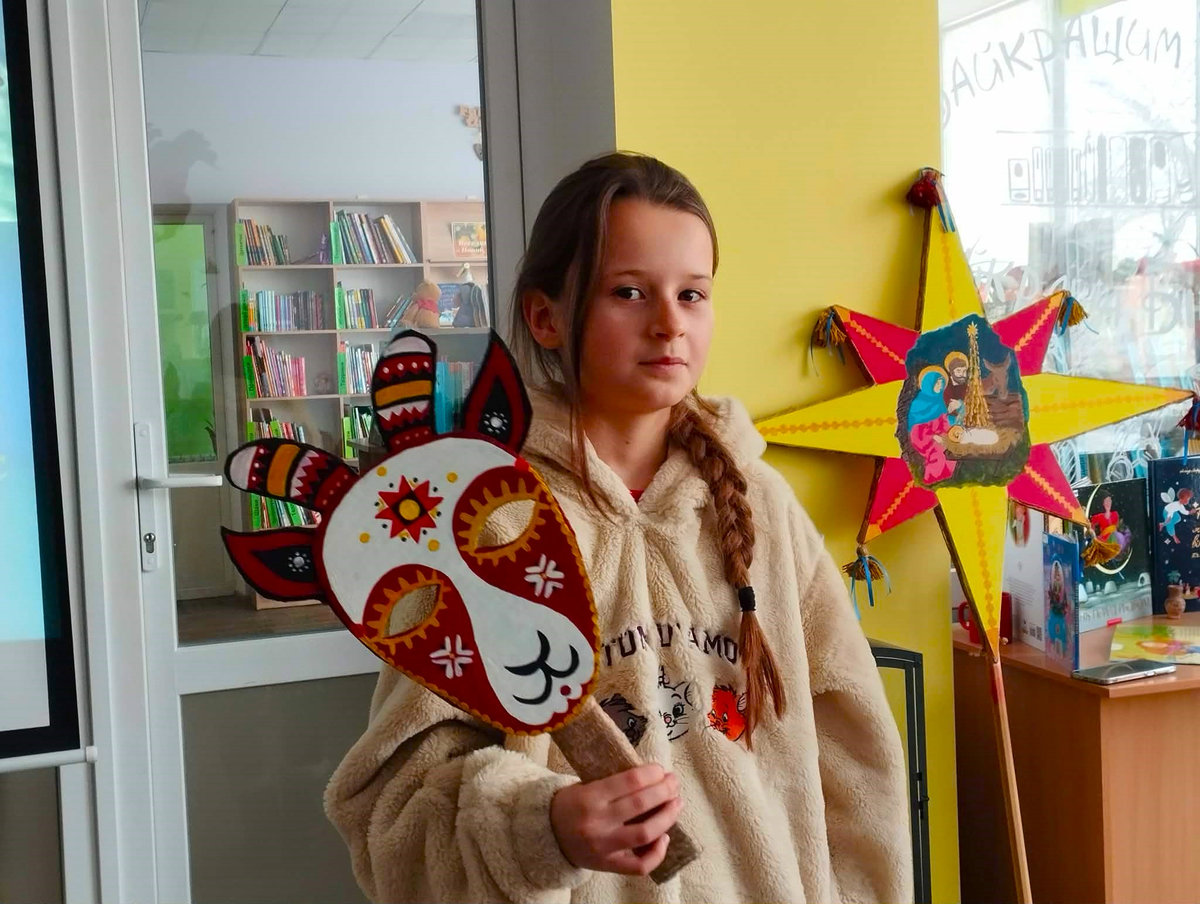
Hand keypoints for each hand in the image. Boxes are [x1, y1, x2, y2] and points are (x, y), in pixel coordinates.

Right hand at [550, 763, 682, 875]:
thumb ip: (615, 784)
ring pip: (645, 833)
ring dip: (667, 817)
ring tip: (676, 803)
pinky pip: (640, 865)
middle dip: (665, 790)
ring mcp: (604, 846)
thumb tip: (653, 778)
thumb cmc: (571, 804)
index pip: (630, 781)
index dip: (652, 773)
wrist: (547, 835)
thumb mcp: (585, 785)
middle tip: (673, 782)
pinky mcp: (608, 866)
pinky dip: (657, 852)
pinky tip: (664, 837)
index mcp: (590, 797)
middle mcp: (598, 822)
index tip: (660, 769)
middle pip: (641, 803)